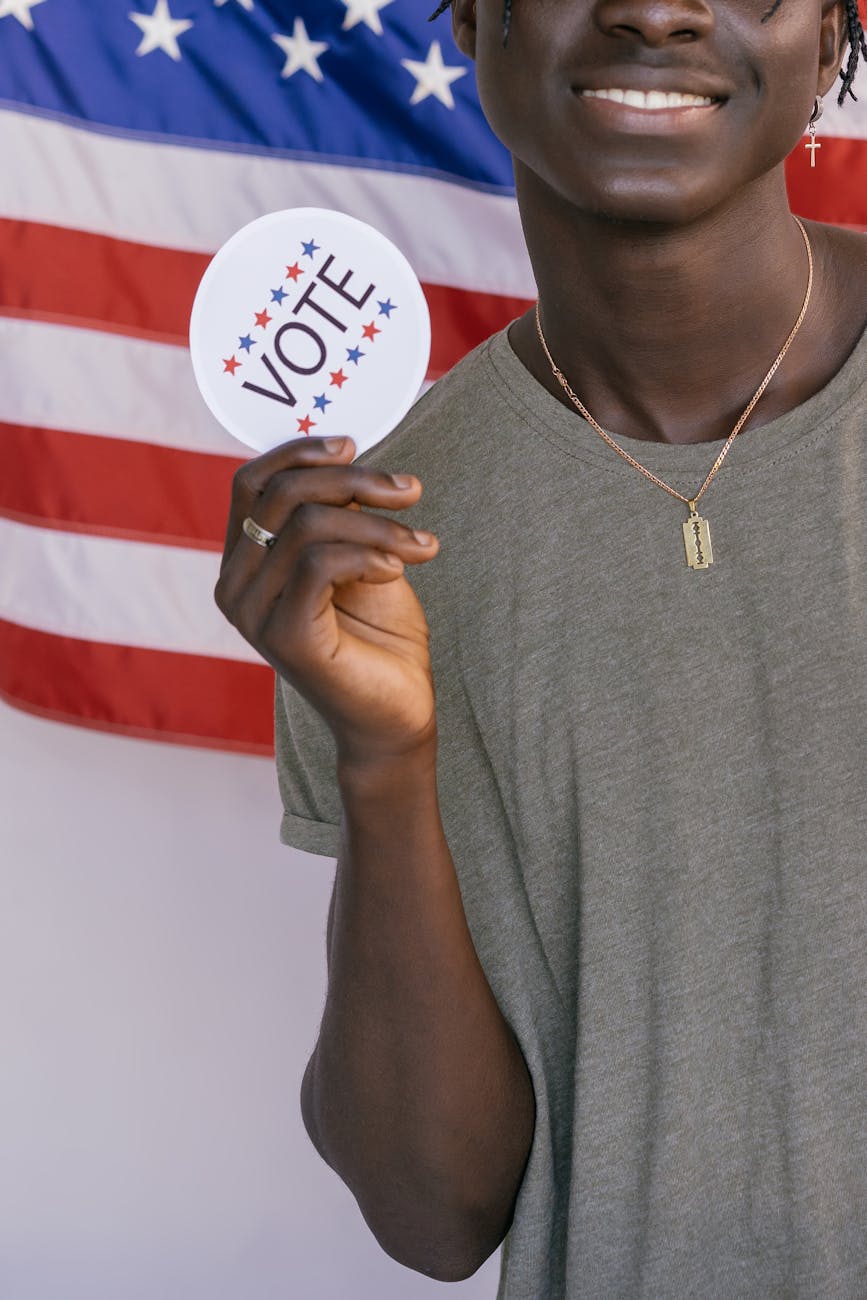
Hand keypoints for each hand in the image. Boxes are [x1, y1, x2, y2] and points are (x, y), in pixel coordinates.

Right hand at [215, 436, 439, 760]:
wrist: (395, 714)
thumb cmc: (379, 635)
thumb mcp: (357, 555)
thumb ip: (338, 510)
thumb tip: (346, 452)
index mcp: (243, 561)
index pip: (251, 482)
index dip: (300, 452)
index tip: (355, 445)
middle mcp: (233, 585)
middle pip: (282, 494)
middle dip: (356, 481)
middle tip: (410, 492)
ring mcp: (252, 614)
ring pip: (309, 526)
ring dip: (378, 525)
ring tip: (421, 546)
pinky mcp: (283, 637)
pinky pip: (320, 564)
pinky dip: (369, 554)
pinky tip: (400, 569)